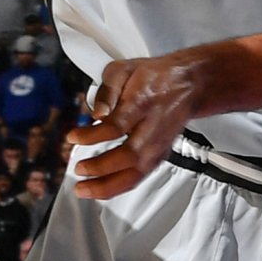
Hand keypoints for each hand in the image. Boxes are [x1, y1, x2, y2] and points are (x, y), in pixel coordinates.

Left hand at [66, 53, 213, 200]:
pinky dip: (118, 188)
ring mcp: (159, 145)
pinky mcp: (159, 156)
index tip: (72, 137)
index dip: (92, 135)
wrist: (189, 85)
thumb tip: (96, 114)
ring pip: (136, 174)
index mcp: (143, 104)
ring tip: (83, 189)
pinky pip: (138, 178)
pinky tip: (100, 191)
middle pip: (128, 156)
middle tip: (77, 169)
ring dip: (108, 186)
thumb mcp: (124, 70)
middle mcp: (153, 128)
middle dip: (100, 167)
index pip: (116, 126)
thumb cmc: (153, 77)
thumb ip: (106, 91)